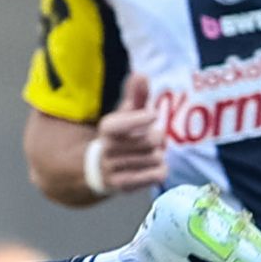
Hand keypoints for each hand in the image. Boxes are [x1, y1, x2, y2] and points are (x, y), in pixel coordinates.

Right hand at [90, 74, 165, 193]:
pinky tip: (154, 166)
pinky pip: (155, 176)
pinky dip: (161, 169)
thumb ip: (136, 95)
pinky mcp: (123, 186)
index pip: (120, 124)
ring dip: (160, 155)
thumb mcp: (126, 115)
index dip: (138, 119)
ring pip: (154, 159)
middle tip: (157, 137)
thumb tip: (141, 75)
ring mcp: (114, 169)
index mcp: (107, 128)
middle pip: (149, 141)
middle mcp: (107, 149)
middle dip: (158, 138)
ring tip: (153, 153)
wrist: (99, 168)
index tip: (153, 115)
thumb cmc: (121, 136)